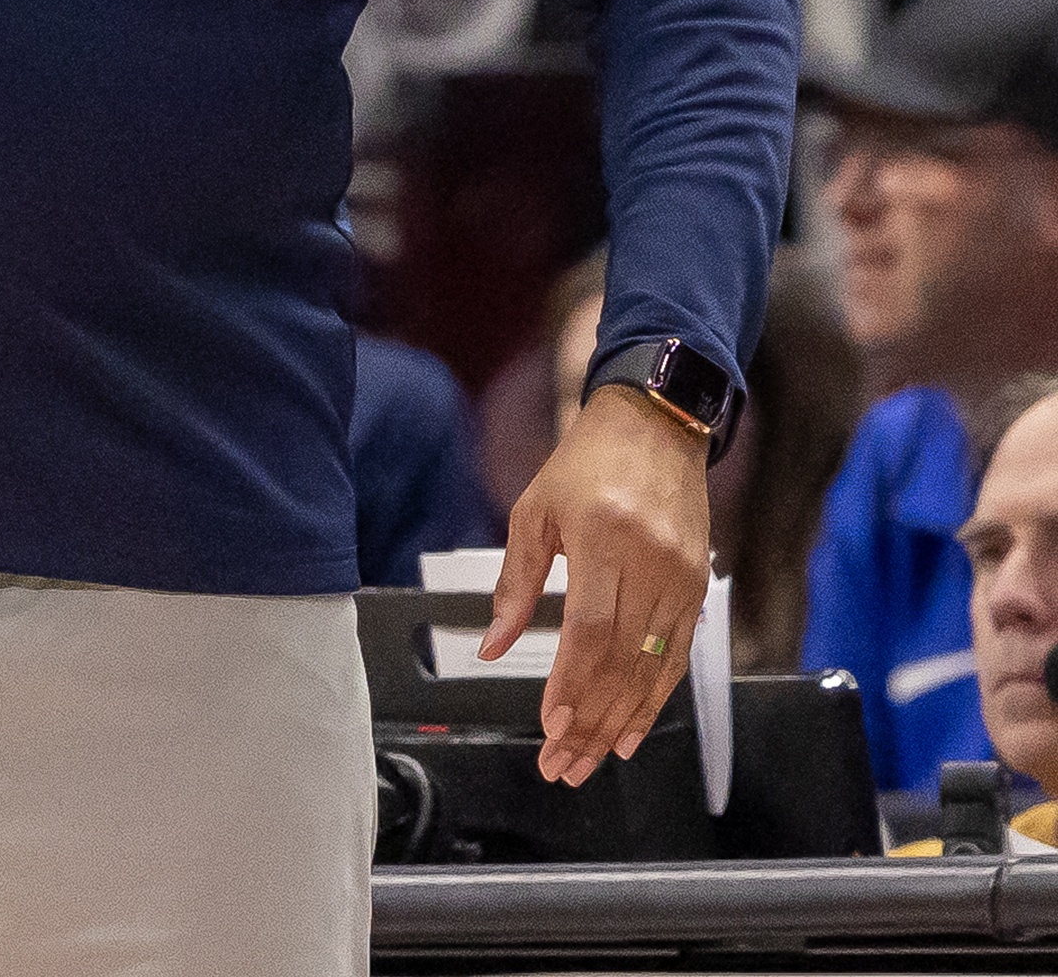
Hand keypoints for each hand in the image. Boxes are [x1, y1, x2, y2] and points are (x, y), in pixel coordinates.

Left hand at [482, 382, 711, 784]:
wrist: (655, 426)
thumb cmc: (584, 464)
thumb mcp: (534, 512)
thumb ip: (515, 583)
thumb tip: (492, 646)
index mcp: (605, 538)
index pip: (591, 630)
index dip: (573, 685)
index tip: (552, 726)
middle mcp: (652, 563)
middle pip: (623, 660)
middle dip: (593, 720)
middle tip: (563, 763)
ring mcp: (682, 578)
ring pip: (654, 668)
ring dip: (622, 721)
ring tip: (591, 758)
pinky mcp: (698, 588)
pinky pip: (677, 657)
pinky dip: (655, 698)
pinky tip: (634, 731)